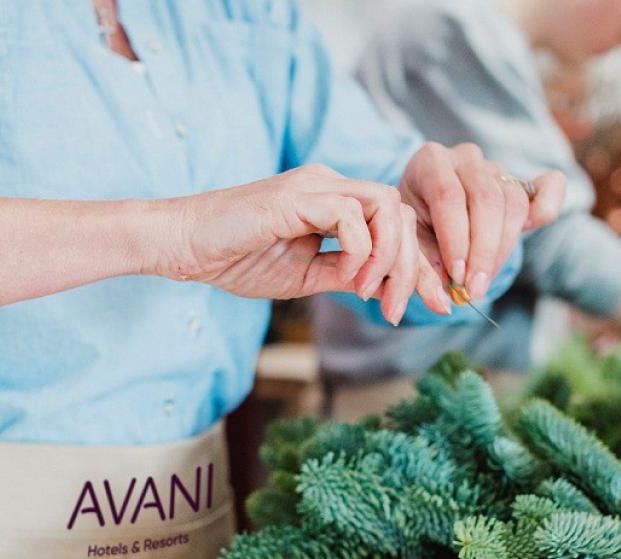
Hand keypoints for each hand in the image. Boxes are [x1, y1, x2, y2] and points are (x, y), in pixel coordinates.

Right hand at [157, 164, 449, 322]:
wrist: (185, 247)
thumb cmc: (234, 259)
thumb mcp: (304, 276)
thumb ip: (344, 274)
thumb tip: (383, 288)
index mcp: (332, 201)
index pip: (395, 222)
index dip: (420, 264)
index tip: (436, 302)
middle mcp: (329, 185)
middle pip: (401, 212)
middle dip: (415, 266)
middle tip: (401, 311)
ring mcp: (314, 186)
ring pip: (386, 205)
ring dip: (390, 257)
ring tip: (371, 294)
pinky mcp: (297, 196)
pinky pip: (352, 216)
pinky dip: (362, 251)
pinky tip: (349, 279)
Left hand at [398, 142, 565, 299]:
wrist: (426, 213)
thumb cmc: (415, 229)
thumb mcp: (409, 246)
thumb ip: (422, 272)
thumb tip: (444, 305)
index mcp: (430, 162)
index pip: (449, 196)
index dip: (456, 240)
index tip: (458, 277)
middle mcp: (465, 158)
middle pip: (486, 198)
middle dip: (483, 251)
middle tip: (475, 289)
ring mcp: (495, 168)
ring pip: (513, 202)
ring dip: (503, 248)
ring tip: (484, 280)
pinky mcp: (520, 182)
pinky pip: (548, 186)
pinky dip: (550, 204)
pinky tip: (537, 224)